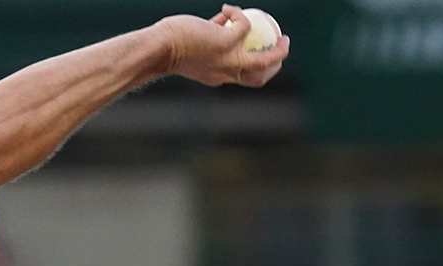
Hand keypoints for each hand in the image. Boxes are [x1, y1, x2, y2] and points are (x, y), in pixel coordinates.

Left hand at [157, 4, 289, 87]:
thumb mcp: (192, 51)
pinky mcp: (227, 41)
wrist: (159, 48)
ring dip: (280, 50)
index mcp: (217, 77)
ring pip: (266, 60)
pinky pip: (245, 23)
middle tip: (281, 49)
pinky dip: (237, 13)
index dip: (254, 68)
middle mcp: (225, 73)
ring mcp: (229, 59)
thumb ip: (209, 44)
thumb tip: (220, 23)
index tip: (257, 55)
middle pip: (260, 77)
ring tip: (283, 37)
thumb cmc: (168, 48)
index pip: (241, 78)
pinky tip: (226, 8)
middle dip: (275, 66)